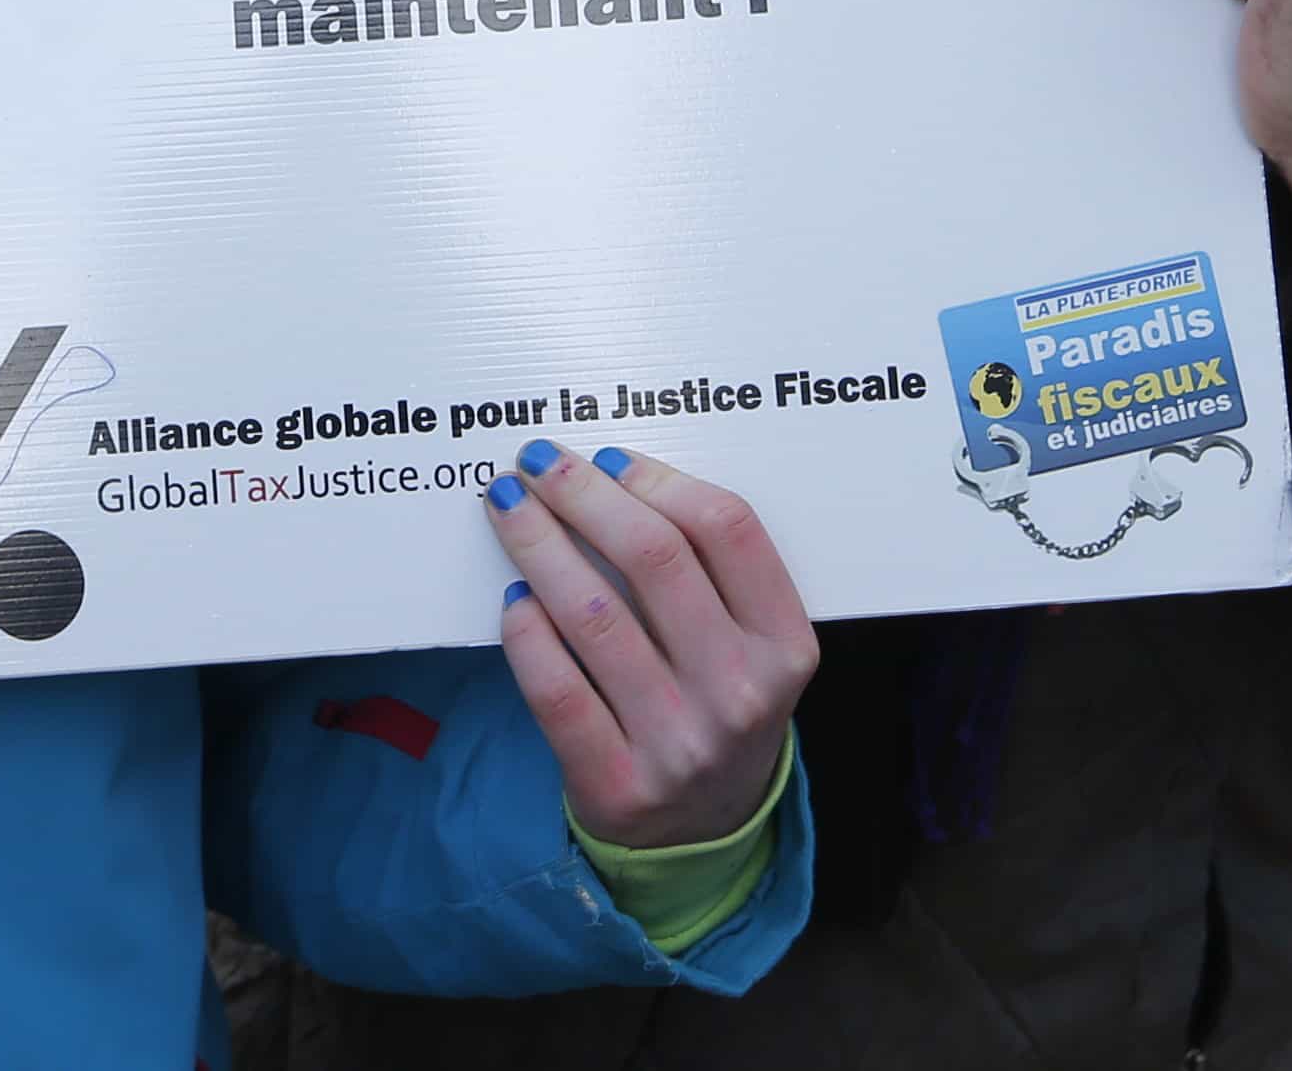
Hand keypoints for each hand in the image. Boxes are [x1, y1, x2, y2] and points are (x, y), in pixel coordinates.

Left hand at [483, 442, 812, 849]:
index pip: (728, 530)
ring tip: (506, 505)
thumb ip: (707, 574)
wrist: (703, 836)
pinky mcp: (618, 785)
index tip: (606, 456)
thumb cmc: (715, 706)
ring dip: (537, 544)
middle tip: (535, 462)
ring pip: (594, 614)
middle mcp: (741, 693)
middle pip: (654, 558)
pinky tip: (513, 598)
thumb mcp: (748, 646)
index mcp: (785, 646)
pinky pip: (556, 688)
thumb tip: (609, 476)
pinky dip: (526, 632)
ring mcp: (680, 744)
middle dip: (582, 495)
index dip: (658, 479)